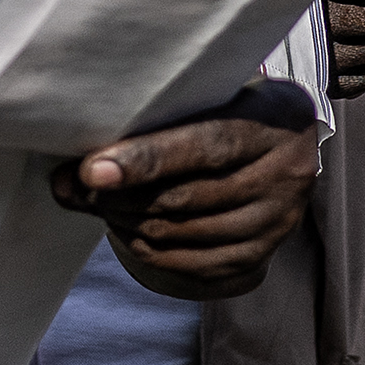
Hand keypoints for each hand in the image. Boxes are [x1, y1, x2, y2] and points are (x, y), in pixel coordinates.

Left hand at [56, 80, 317, 299]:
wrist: (281, 143)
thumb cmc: (227, 109)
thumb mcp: (205, 97)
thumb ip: (153, 122)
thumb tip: (76, 173)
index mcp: (277, 118)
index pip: (206, 145)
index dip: (146, 160)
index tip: (91, 170)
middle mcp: (288, 173)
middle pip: (188, 197)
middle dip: (121, 196)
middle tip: (78, 185)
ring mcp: (278, 221)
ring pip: (185, 234)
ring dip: (128, 223)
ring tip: (100, 203)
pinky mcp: (261, 257)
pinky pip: (193, 266)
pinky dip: (150, 251)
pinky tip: (127, 230)